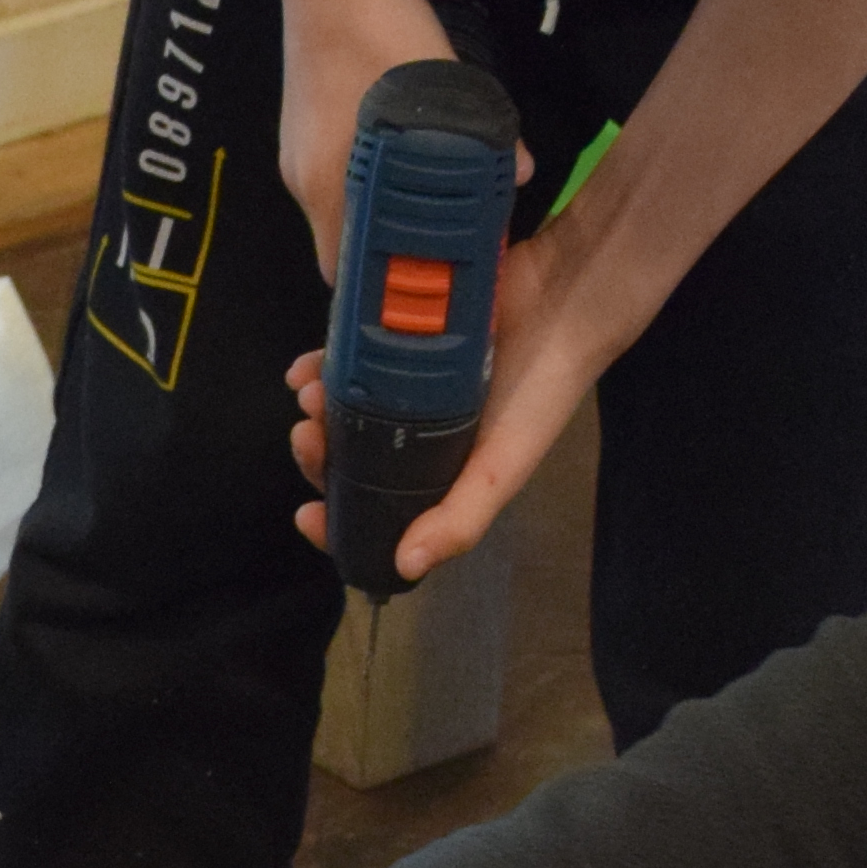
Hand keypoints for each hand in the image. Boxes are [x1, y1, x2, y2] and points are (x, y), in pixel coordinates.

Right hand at [267, 0, 465, 272]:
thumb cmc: (378, 26)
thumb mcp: (441, 80)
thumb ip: (477, 135)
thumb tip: (519, 173)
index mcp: (329, 182)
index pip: (343, 273)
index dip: (379, 293)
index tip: (423, 295)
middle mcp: (305, 179)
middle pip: (343, 244)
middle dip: (388, 255)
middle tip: (442, 253)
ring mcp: (298, 150)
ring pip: (342, 206)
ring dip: (381, 214)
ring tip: (431, 205)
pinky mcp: (302, 124)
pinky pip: (337, 172)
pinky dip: (368, 180)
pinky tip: (405, 156)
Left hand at [282, 223, 617, 587]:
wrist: (561, 300)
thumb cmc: (537, 393)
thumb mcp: (504, 467)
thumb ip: (461, 518)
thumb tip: (404, 567)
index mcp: (438, 475)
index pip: (376, 511)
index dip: (339, 520)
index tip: (309, 514)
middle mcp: (416, 436)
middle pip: (347, 459)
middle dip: (320, 455)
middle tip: (309, 436)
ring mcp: (403, 387)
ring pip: (339, 410)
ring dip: (316, 410)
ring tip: (311, 394)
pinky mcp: (397, 340)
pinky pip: (345, 358)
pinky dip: (318, 367)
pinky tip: (305, 368)